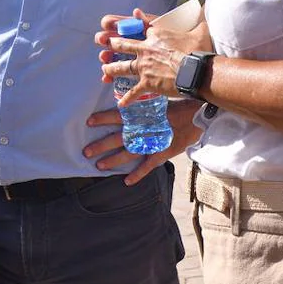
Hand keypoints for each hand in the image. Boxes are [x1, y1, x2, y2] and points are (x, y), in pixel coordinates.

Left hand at [84, 100, 202, 184]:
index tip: (88, 122)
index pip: (117, 116)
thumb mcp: (155, 102)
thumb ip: (139, 106)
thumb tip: (124, 102)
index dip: (102, 119)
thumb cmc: (175, 106)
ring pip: (128, 154)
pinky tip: (126, 181)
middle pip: (118, 139)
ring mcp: (152, 144)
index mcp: (140, 116)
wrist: (196, 115)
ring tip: (99, 166)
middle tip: (86, 152)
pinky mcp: (162, 154)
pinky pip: (148, 167)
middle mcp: (143, 130)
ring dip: (113, 161)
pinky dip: (137, 175)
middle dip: (101, 146)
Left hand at [96, 8, 211, 104]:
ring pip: (121, 67)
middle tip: (103, 43)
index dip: (131, 26)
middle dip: (112, 44)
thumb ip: (197, 18)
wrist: (197, 72)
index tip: (122, 26)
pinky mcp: (147, 83)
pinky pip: (133, 91)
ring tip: (104, 69)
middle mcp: (146, 49)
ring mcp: (144, 66)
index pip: (139, 28)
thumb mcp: (197, 30)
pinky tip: (121, 103)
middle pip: (122, 45)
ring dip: (111, 68)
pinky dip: (127, 98)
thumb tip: (205, 6)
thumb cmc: (200, 51)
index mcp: (156, 35)